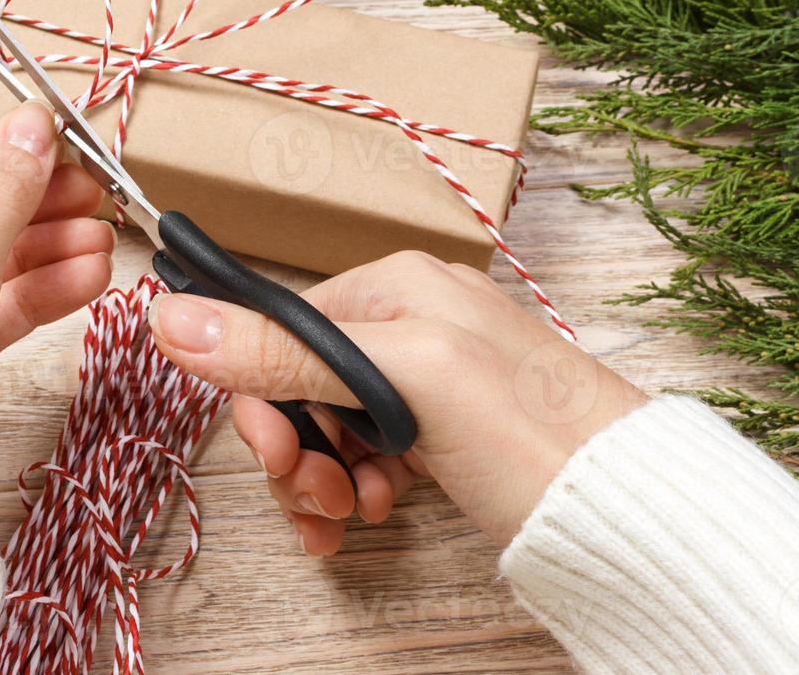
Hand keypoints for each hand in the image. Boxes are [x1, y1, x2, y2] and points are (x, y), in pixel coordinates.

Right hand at [149, 251, 645, 552]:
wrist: (627, 509)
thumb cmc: (531, 432)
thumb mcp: (397, 381)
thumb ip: (281, 351)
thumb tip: (171, 317)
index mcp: (394, 286)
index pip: (278, 331)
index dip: (263, 401)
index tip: (276, 456)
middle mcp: (408, 320)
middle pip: (299, 382)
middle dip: (295, 448)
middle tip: (322, 498)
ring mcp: (428, 377)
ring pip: (328, 423)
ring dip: (322, 475)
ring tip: (356, 513)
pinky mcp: (445, 427)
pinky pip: (367, 450)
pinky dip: (356, 486)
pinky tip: (380, 512)